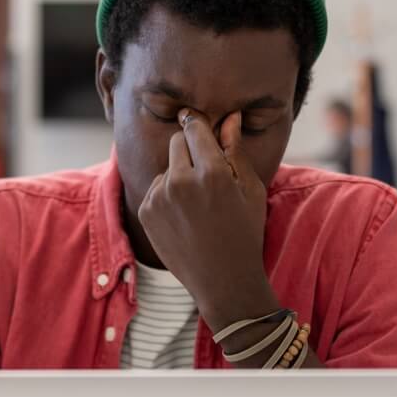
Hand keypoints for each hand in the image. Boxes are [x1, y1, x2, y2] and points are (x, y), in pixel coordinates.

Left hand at [137, 110, 276, 331]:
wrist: (223, 279)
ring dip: (179, 175)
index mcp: (212, 173)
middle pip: (177, 143)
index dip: (198, 124)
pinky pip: (156, 188)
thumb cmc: (245, 232)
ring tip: (197, 204)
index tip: (198, 124)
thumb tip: (229, 117)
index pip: (195, 128)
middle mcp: (181, 182)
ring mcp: (160, 197)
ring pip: (167, 167)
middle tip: (207, 174)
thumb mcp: (250, 190)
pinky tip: (184, 217)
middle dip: (190, 150)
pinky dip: (167, 195)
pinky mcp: (146, 211)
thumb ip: (235, 150)